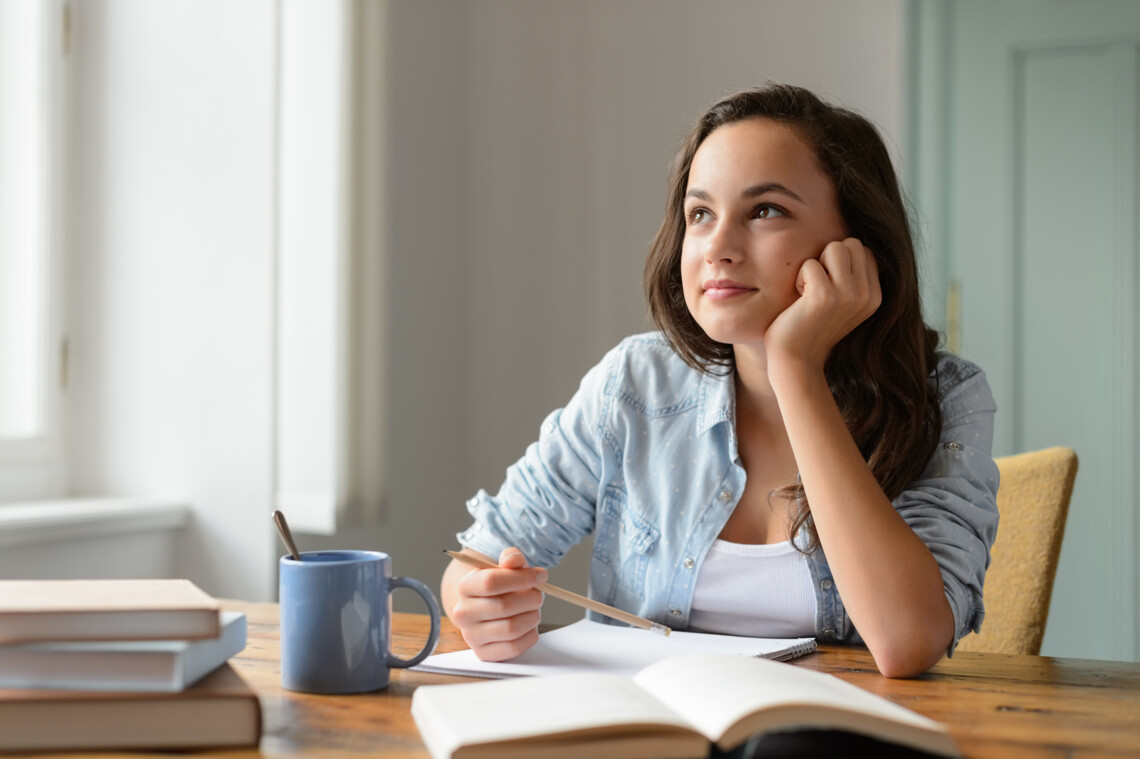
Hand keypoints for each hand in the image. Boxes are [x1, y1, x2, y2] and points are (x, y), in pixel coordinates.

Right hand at [448, 548, 546, 660]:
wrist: (486, 610)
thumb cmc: (500, 587)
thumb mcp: (504, 568)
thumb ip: (511, 559)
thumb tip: (515, 560)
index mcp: (465, 586)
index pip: (491, 582)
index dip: (521, 578)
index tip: (541, 576)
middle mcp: (462, 612)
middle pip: (504, 606)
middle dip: (530, 599)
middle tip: (539, 596)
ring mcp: (471, 635)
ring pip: (511, 628)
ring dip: (532, 617)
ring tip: (534, 610)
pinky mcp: (483, 653)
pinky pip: (514, 648)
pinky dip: (530, 636)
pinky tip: (530, 626)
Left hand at [764, 237, 881, 372]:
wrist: (796, 360)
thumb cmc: (811, 328)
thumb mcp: (843, 303)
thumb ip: (854, 278)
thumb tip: (852, 246)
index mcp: (875, 296)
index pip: (863, 250)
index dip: (839, 262)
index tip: (829, 288)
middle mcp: (867, 295)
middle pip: (851, 244)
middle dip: (829, 258)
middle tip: (817, 287)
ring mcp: (848, 295)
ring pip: (835, 247)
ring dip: (815, 266)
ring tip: (809, 292)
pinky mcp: (824, 296)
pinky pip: (810, 264)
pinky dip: (799, 279)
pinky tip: (800, 301)